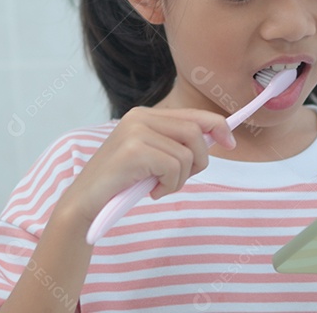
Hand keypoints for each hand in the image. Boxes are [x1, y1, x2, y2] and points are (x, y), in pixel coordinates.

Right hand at [55, 106, 236, 226]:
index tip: (231, 142)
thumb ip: (175, 143)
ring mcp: (136, 132)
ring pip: (187, 154)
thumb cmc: (121, 183)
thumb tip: (216, 138)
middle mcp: (140, 117)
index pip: (193, 114)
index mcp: (144, 115)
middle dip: (199, 161)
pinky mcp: (134, 150)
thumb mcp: (151, 157)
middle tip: (179, 179)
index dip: (217, 126)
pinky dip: (170, 185)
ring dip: (180, 179)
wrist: (86, 202)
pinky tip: (151, 191)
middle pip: (196, 132)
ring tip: (159, 187)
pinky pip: (174, 168)